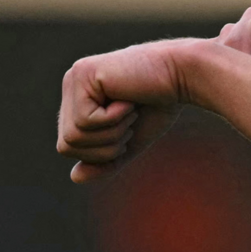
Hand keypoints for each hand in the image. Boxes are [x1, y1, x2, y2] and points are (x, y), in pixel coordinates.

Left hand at [57, 40, 193, 182]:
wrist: (184, 76)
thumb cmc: (160, 105)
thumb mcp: (130, 140)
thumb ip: (105, 160)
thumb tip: (75, 177)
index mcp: (78, 99)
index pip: (68, 146)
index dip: (101, 152)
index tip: (127, 128)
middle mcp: (71, 85)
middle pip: (66, 144)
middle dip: (105, 146)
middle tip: (130, 122)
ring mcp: (75, 78)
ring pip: (73, 136)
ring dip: (111, 133)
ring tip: (129, 111)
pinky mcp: (84, 74)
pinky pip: (84, 121)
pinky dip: (113, 119)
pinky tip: (128, 99)